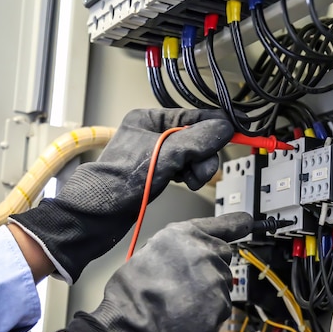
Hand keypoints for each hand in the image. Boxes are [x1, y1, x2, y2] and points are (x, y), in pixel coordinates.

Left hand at [9, 108, 233, 282]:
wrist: (97, 215)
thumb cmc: (117, 182)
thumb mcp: (165, 156)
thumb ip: (197, 140)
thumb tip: (224, 128)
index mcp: (149, 119)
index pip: (194, 115)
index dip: (215, 126)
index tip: (235, 132)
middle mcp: (154, 133)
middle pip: (198, 136)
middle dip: (204, 154)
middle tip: (201, 169)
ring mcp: (157, 153)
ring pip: (195, 154)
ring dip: (198, 167)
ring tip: (189, 180)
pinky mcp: (160, 171)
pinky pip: (187, 167)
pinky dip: (190, 175)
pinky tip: (184, 182)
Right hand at [50, 213, 253, 331]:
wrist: (130, 325)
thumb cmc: (133, 290)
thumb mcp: (153, 248)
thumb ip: (183, 244)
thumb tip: (196, 248)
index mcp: (189, 234)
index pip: (227, 224)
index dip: (238, 224)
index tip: (247, 222)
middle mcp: (208, 253)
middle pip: (223, 257)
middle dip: (209, 267)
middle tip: (184, 281)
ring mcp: (217, 280)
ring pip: (221, 284)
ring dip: (207, 291)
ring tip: (180, 300)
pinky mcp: (222, 305)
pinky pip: (220, 306)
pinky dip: (207, 311)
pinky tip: (186, 313)